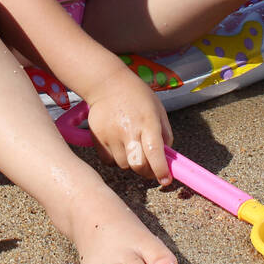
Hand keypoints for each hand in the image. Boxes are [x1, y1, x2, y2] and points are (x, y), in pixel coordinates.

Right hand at [82, 71, 173, 185]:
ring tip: (132, 146)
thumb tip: (166, 158)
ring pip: (124, 165)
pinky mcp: (98, 138)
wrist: (107, 84)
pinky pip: (109, 161)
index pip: (155, 152)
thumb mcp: (158, 110)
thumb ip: (165, 134)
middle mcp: (129, 130)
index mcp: (147, 122)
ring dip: (131, 162)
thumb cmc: (137, 96)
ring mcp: (111, 135)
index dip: (161, 170)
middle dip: (147, 172)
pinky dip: (116, 159)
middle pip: (138, 165)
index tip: (165, 179)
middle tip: (151, 168)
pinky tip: (119, 145)